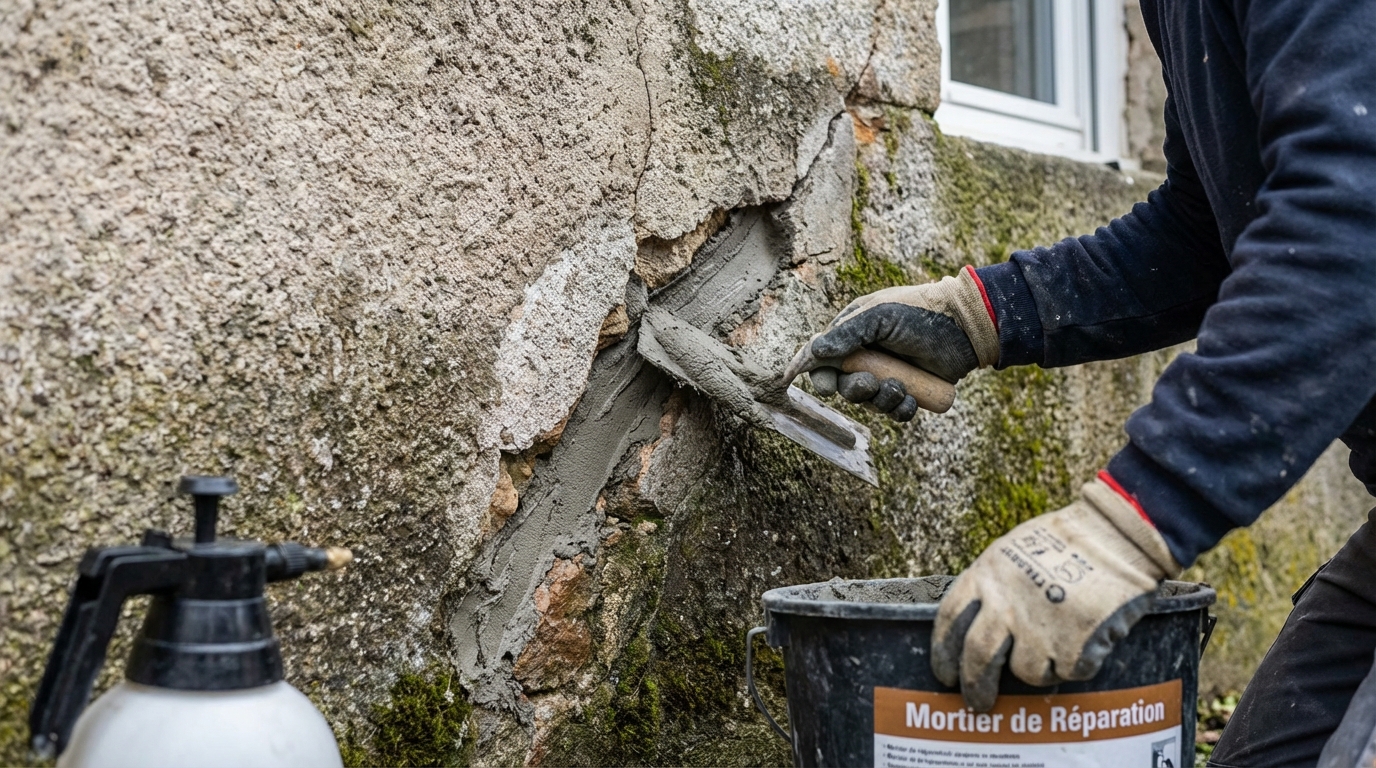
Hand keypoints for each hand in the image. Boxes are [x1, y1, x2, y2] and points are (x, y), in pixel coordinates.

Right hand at [783, 266, 997, 421]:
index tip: (822, 387)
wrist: (965, 326)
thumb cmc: (919, 313)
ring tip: (901, 389)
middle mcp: (867, 356)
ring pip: (869, 402)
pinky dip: (901, 409)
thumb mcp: (879, 316)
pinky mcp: (909, 390)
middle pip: (843, 386)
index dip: (816, 373)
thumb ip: (845, 334)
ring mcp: (888, 374)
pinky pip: (895, 411)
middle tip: (872, 383)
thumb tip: (814, 353)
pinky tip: (913, 398)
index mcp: (853, 333)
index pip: (822, 358)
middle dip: (855, 390)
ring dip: (882, 400)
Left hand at [931, 475, 1181, 710]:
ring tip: (1060, 643)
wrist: (1115, 534)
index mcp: (986, 576)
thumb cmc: (1065, 541)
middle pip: (978, 658)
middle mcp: (1006, 603)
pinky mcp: (1075, 643)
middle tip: (980, 704)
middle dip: (976, 687)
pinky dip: (1078, 663)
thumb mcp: (1011, 552)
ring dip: (1041, 667)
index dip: (943, 654)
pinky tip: (1087, 639)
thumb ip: (992, 587)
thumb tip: (977, 628)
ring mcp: (1039, 625)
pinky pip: (1068, 672)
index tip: (946, 675)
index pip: (949, 622)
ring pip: (1026, 671)